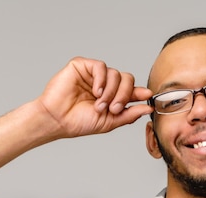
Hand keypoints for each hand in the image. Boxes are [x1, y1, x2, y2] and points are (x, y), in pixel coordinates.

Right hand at [36, 57, 152, 138]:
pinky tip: (96, 91)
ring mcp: (93, 75)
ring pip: (116, 74)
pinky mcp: (82, 66)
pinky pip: (101, 67)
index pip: (131, 90)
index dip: (140, 92)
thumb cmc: (78, 122)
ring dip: (111, 92)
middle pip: (127, 79)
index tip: (147, 96)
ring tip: (99, 105)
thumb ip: (129, 114)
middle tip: (114, 109)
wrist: (57, 120)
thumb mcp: (109, 122)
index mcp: (111, 96)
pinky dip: (102, 79)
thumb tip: (148, 108)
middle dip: (124, 95)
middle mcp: (104, 84)